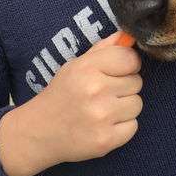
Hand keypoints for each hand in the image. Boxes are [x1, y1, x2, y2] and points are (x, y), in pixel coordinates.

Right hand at [0, 30, 142, 175]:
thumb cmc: (61, 94)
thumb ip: (104, 48)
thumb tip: (128, 35)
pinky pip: (133, 126)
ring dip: (125, 107)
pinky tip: (104, 125)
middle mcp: (96, 90)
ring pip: (137, 104)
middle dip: (124, 87)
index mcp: (88, 68)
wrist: (38, 132)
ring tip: (104, 110)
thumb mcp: (76, 64)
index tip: (118, 71)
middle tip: (104, 94)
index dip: (128, 64)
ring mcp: (102, 117)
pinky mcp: (106, 140)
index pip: (130, 58)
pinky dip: (122, 127)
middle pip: (137, 82)